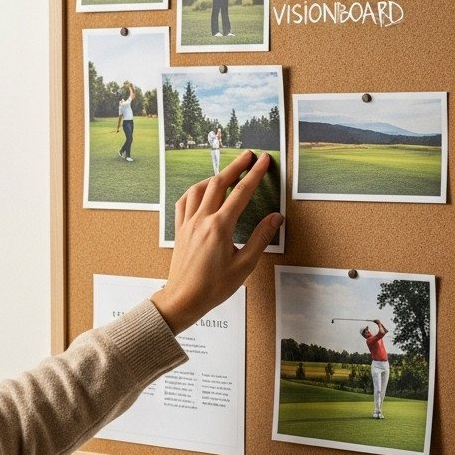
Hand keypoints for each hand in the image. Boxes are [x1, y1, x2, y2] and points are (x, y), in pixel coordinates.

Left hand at [151, 151, 282, 333]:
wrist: (184, 299)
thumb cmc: (214, 286)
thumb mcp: (245, 265)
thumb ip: (261, 238)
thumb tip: (275, 218)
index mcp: (220, 227)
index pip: (241, 193)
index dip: (254, 174)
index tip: (263, 161)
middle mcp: (202, 220)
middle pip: (219, 183)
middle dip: (236, 166)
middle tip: (248, 156)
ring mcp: (188, 223)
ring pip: (200, 189)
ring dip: (215, 176)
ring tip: (227, 172)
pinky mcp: (180, 229)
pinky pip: (185, 201)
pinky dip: (195, 191)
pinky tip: (201, 191)